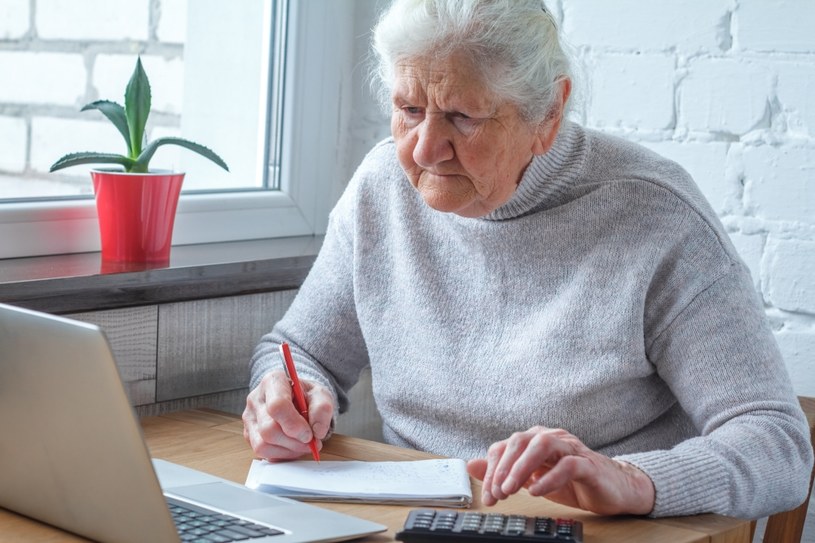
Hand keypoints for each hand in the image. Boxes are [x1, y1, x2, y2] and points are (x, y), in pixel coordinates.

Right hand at [243, 370, 333, 459]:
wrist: (297, 400)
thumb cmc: (306, 396)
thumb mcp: (321, 395)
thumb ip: (322, 409)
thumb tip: (317, 432)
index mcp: (273, 382)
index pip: (277, 406)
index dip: (294, 425)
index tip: (309, 434)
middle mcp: (256, 399)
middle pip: (268, 429)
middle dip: (293, 441)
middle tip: (311, 442)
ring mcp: (249, 418)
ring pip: (262, 444)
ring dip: (288, 450)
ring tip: (303, 445)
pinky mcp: (249, 434)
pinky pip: (262, 453)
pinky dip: (281, 455)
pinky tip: (292, 447)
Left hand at [466, 426, 654, 515]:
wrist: (613, 489)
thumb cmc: (571, 482)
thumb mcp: (531, 480)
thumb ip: (503, 472)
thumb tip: (471, 465)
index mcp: (535, 440)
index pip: (505, 446)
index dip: (492, 469)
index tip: (488, 495)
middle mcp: (551, 438)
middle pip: (520, 441)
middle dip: (503, 467)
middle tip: (496, 492)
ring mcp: (570, 448)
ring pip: (542, 445)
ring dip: (522, 467)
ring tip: (511, 489)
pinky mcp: (587, 464)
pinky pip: (567, 465)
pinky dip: (549, 477)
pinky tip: (537, 491)